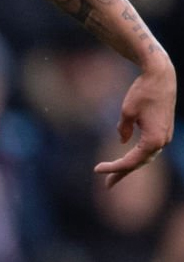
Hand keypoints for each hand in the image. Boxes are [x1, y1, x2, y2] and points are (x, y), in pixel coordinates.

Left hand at [94, 55, 175, 187]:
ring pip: (145, 157)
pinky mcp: (163, 131)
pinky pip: (148, 148)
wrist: (161, 76)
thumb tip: (123, 141)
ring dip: (130, 166)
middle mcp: (162, 142)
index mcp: (154, 140)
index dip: (114, 167)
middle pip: (139, 163)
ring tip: (114, 176)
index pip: (131, 161)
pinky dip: (137, 155)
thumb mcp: (127, 111)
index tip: (96, 170)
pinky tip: (126, 158)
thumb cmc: (143, 92)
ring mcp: (165, 137)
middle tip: (106, 185)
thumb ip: (123, 129)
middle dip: (122, 173)